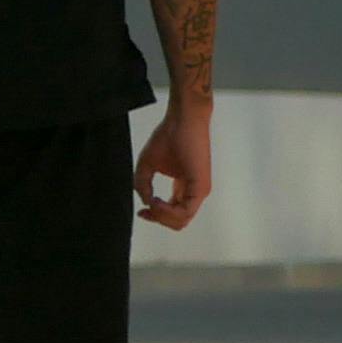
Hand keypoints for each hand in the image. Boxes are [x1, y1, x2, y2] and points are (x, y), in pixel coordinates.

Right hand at [134, 101, 209, 230]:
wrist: (183, 120)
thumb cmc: (169, 136)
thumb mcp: (148, 164)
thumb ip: (143, 184)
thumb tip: (145, 201)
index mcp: (184, 187)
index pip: (173, 213)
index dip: (155, 216)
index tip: (141, 211)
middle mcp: (194, 192)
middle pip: (178, 222)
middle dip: (158, 219)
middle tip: (145, 211)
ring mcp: (199, 190)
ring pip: (182, 220)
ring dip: (162, 216)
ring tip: (151, 203)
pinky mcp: (200, 187)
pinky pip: (185, 211)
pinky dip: (168, 211)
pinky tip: (156, 201)